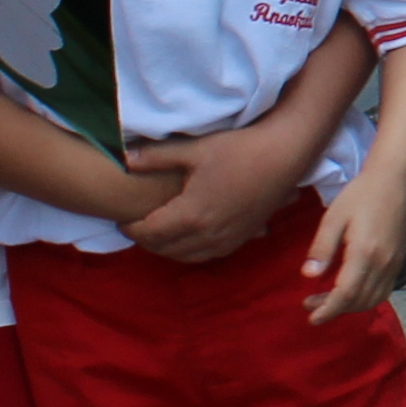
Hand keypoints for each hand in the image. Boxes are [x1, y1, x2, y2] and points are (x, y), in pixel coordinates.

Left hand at [122, 116, 318, 264]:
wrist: (284, 155)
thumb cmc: (240, 149)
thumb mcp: (195, 149)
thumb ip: (156, 157)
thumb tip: (123, 158)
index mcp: (191, 214)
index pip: (149, 232)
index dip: (131, 228)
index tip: (120, 218)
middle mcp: (208, 234)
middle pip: (165, 249)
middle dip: (145, 240)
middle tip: (135, 226)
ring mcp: (227, 239)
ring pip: (186, 257)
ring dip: (167, 249)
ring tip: (157, 233)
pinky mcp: (242, 238)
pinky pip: (208, 255)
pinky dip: (190, 251)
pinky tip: (187, 238)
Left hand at [297, 174, 405, 324]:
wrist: (393, 181)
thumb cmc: (360, 195)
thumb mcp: (334, 217)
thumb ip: (322, 247)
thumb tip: (308, 276)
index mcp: (364, 252)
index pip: (345, 293)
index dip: (327, 309)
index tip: (311, 316)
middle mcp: (382, 263)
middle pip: (358, 301)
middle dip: (334, 309)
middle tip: (310, 304)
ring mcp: (394, 264)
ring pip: (373, 299)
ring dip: (350, 307)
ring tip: (328, 301)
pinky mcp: (398, 261)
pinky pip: (384, 291)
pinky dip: (366, 299)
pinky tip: (351, 292)